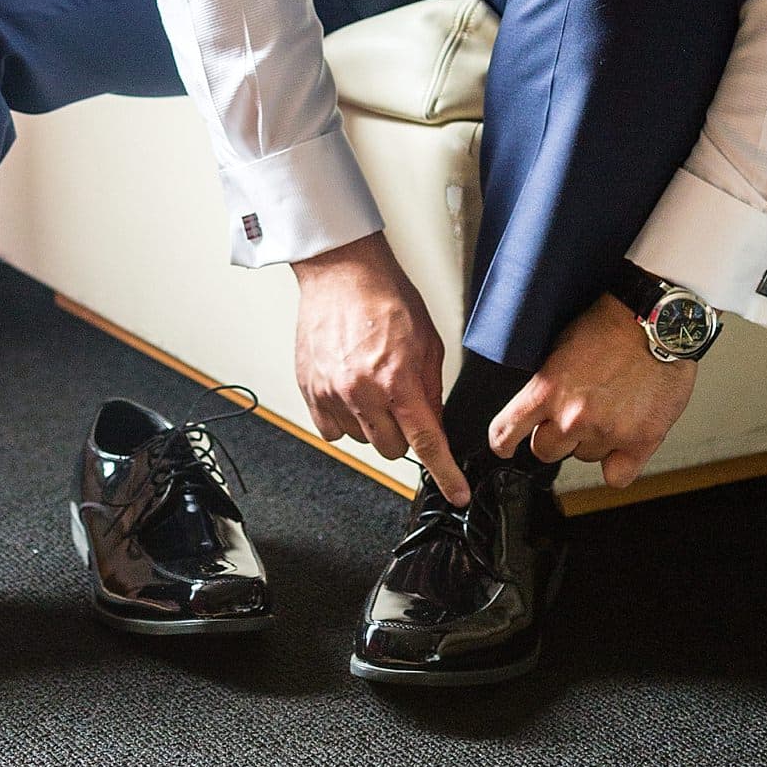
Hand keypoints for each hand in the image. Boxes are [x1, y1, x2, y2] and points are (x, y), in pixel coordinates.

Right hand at [291, 231, 470, 503]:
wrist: (342, 273)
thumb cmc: (385, 297)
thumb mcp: (427, 343)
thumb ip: (431, 390)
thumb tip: (434, 425)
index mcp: (397, 379)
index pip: (426, 442)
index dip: (445, 473)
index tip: (456, 493)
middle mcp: (362, 392)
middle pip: (393, 449)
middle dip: (405, 433)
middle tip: (403, 404)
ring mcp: (332, 393)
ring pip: (362, 441)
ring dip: (373, 425)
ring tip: (373, 387)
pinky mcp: (310, 390)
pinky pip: (332, 431)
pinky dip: (345, 420)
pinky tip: (351, 393)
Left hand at [488, 292, 698, 487]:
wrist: (655, 322)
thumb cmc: (611, 325)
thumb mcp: (561, 346)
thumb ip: (548, 383)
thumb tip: (537, 407)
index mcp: (547, 390)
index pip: (506, 431)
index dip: (502, 442)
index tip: (503, 446)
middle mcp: (573, 417)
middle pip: (545, 451)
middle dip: (554, 437)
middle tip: (573, 416)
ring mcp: (607, 432)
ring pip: (584, 458)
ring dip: (591, 442)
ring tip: (608, 410)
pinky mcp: (640, 442)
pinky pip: (616, 476)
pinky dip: (618, 463)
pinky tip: (622, 443)